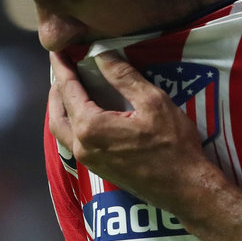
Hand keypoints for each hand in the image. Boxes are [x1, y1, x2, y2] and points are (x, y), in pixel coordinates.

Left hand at [48, 51, 220, 209]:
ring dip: (62, 109)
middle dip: (57, 90)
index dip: (61, 68)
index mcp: (90, 127)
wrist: (185, 188)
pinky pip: (74, 142)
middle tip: (62, 70)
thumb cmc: (173, 144)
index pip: (68, 90)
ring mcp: (89, 161)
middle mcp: (82, 146)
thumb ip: (123, 76)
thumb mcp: (153, 102)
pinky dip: (72, 123)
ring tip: (71, 91)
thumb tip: (101, 54)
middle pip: (57, 114)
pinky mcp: (98, 169)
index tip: (56, 51)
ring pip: (62, 131)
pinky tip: (86, 115)